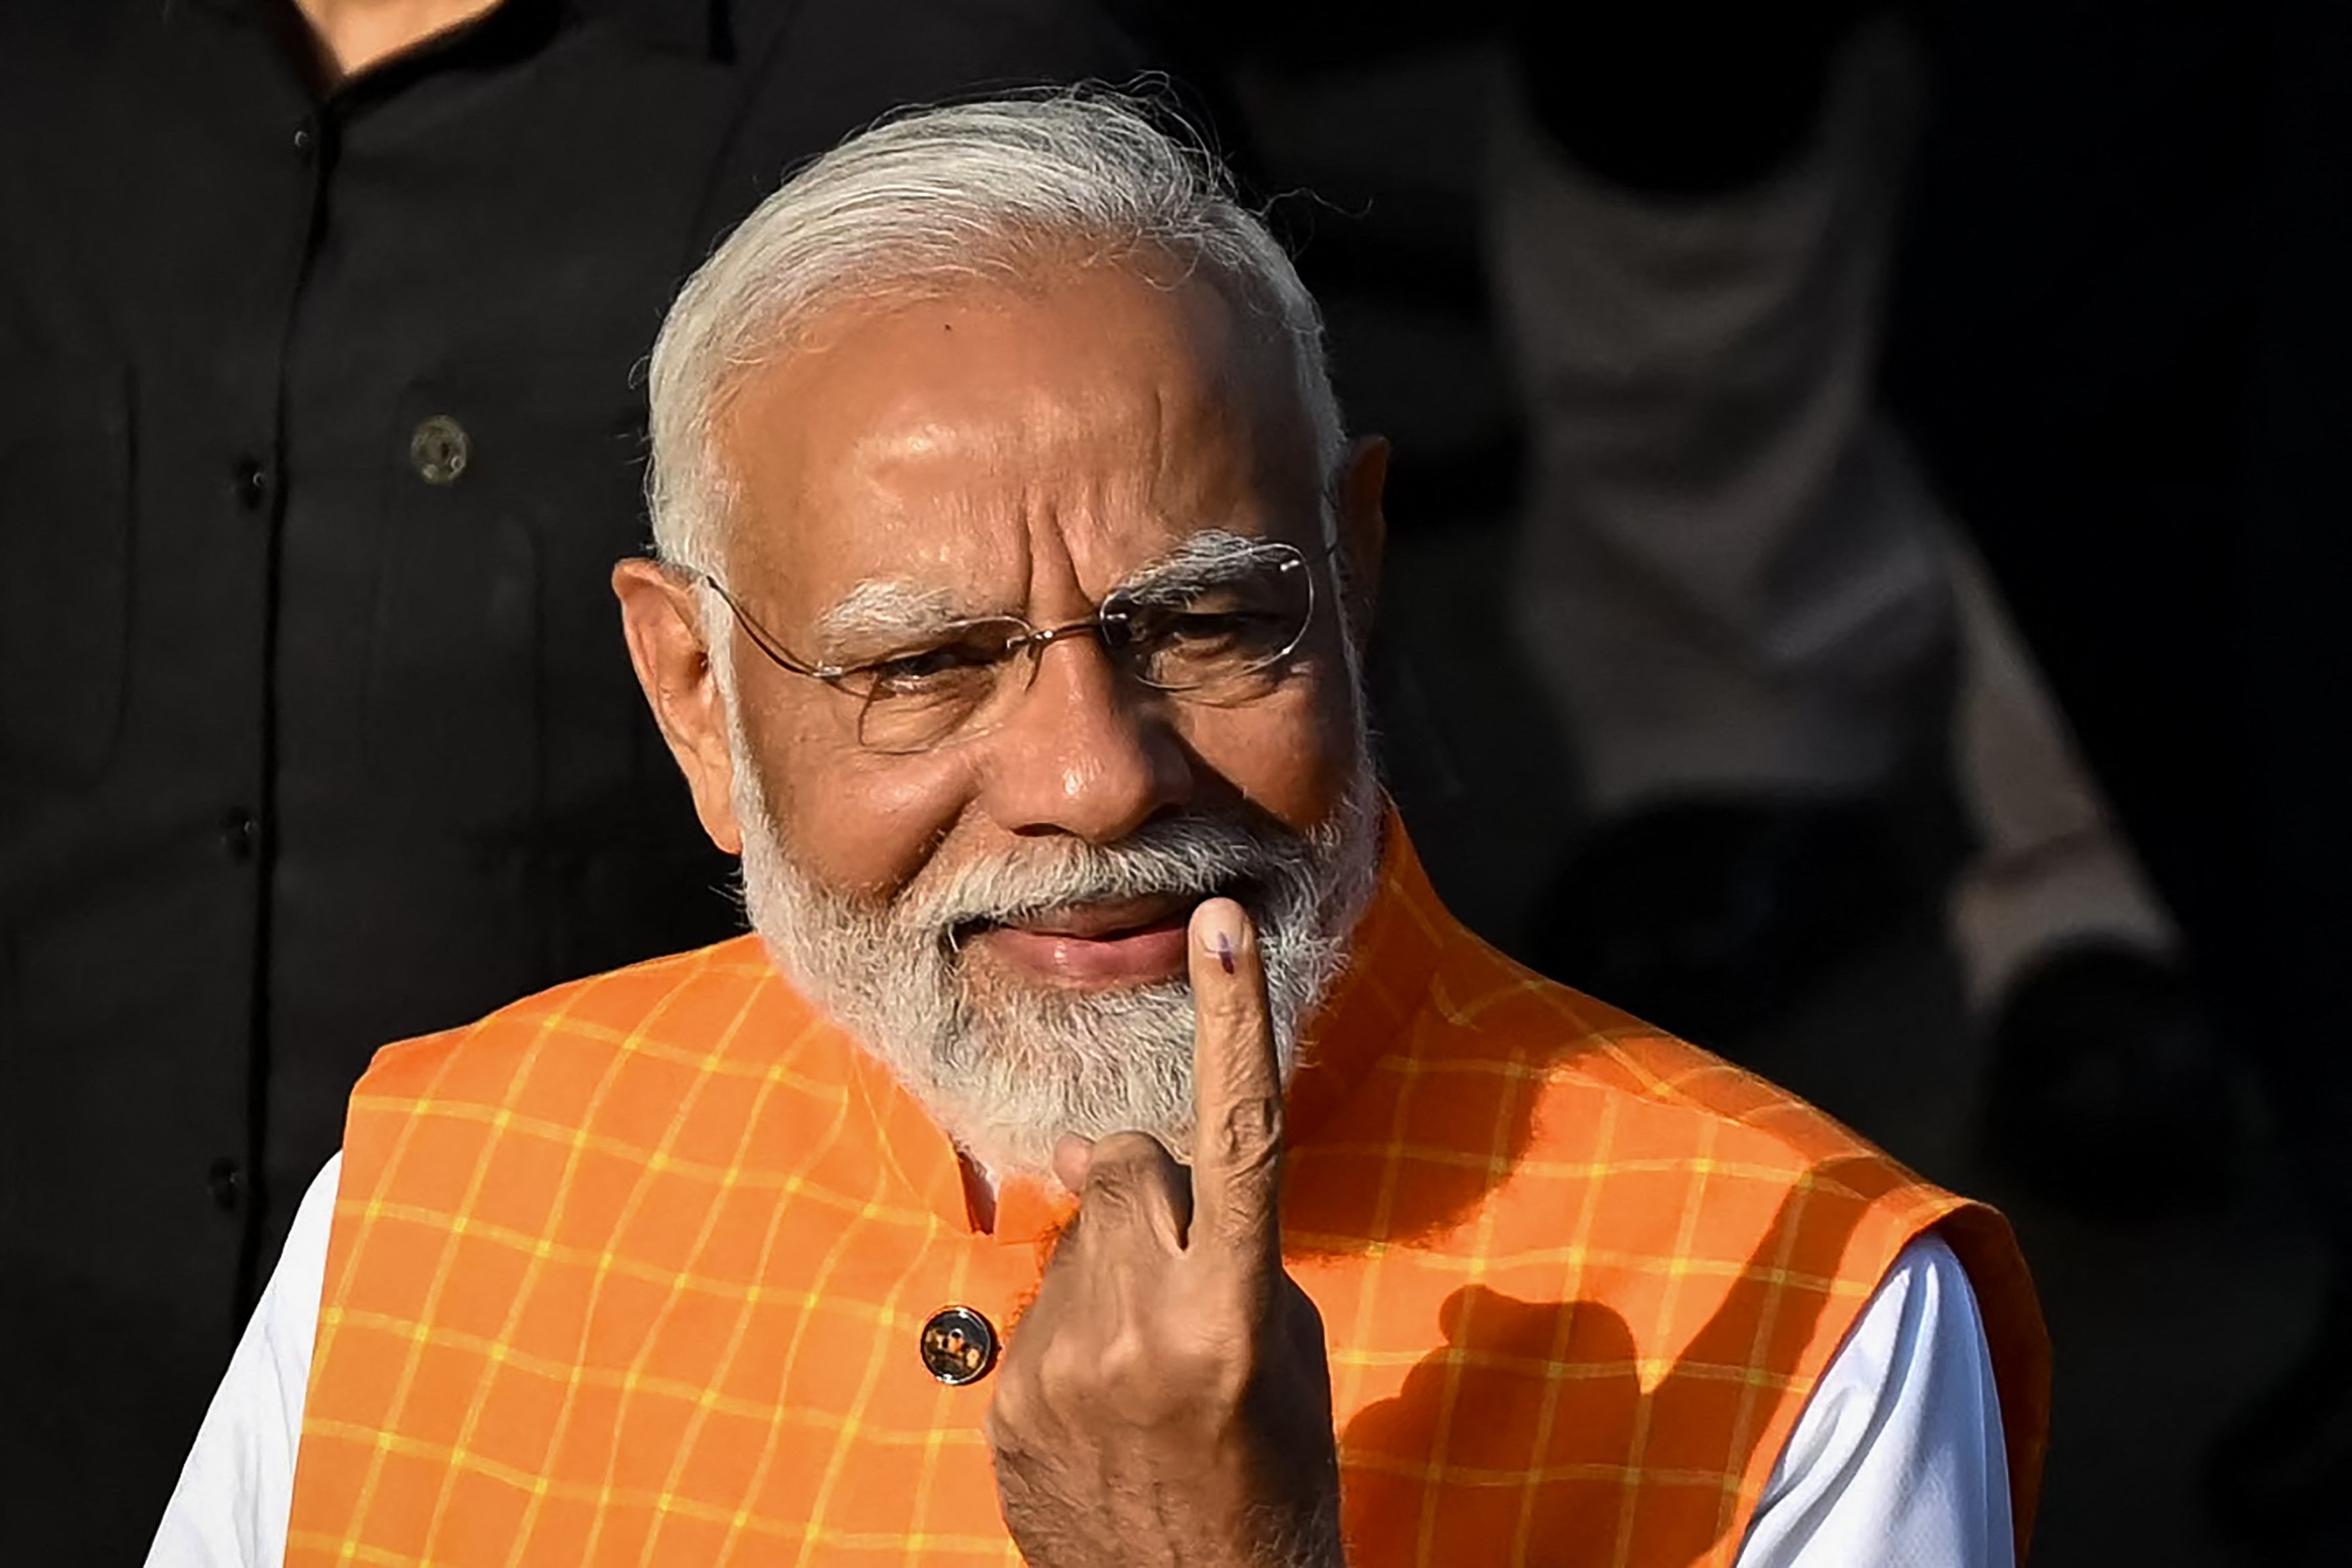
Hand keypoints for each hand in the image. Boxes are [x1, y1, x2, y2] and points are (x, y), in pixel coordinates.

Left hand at [985, 898, 1342, 1567]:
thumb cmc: (1274, 1471)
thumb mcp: (1281, 1346)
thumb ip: (1215, 1241)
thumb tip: (1114, 1166)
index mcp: (1228, 1315)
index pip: (1238, 1139)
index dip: (1234, 1023)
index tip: (1220, 926)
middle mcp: (1135, 1331)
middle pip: (1124, 1170)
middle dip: (1148, 1183)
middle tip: (1182, 1272)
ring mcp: (1057, 1370)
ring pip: (1078, 1241)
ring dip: (1113, 1271)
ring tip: (1147, 1374)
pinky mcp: (1005, 1405)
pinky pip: (1038, 1310)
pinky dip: (1076, 1334)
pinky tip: (1107, 1413)